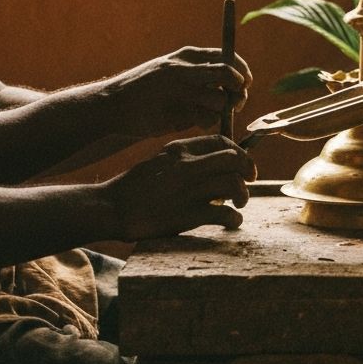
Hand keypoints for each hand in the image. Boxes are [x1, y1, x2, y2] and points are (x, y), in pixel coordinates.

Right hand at [105, 135, 256, 237]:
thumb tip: (213, 165)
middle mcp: (187, 166)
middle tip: (250, 181)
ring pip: (233, 184)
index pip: (222, 140)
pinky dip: (233, 218)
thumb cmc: (135, 186)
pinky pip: (223, 214)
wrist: (112, 207)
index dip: (239, 151)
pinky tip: (231, 222)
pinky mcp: (187, 215)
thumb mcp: (161, 161)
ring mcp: (188, 190)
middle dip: (248, 169)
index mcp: (180, 149)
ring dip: (243, 195)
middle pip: (233, 159)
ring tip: (240, 203)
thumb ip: (186, 160)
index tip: (243, 164)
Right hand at [108, 46, 251, 136]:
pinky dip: (208, 122)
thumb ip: (198, 71)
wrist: (113, 105)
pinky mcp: (176, 111)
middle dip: (239, 90)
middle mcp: (185, 69)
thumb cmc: (146, 90)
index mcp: (186, 56)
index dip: (241, 71)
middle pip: (229, 74)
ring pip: (220, 99)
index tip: (244, 83)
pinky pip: (207, 118)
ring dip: (221, 110)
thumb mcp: (171, 70)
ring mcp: (180, 90)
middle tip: (237, 103)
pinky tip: (194, 122)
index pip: (227, 57)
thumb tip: (234, 79)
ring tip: (208, 114)